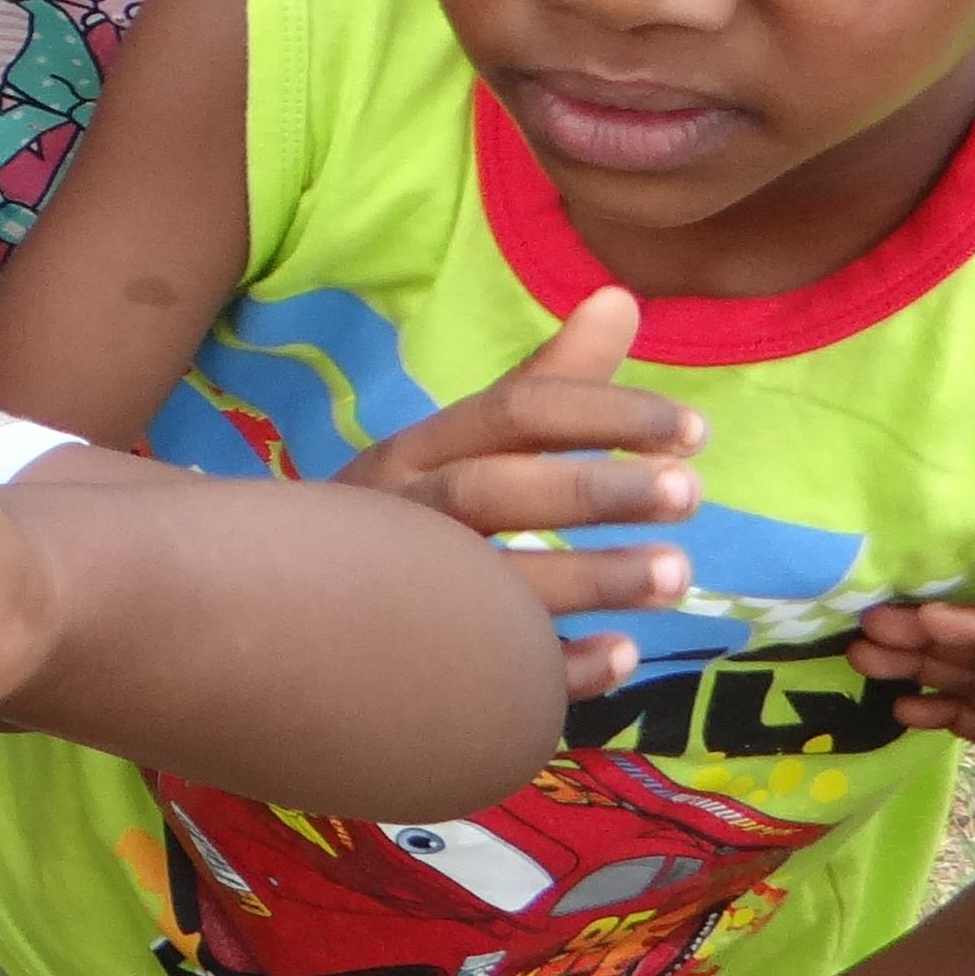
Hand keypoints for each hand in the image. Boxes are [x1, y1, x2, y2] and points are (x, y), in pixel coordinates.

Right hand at [338, 289, 702, 701]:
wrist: (279, 610)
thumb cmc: (402, 520)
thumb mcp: (460, 442)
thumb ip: (549, 381)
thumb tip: (622, 297)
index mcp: (415, 453)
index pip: (512, 413)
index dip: (604, 414)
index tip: (695, 432)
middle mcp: (400, 517)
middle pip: (491, 492)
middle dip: (593, 491)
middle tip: (691, 494)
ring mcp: (396, 599)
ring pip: (488, 587)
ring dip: (589, 579)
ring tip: (676, 576)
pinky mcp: (408, 672)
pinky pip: (485, 678)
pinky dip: (555, 668)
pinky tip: (623, 657)